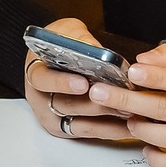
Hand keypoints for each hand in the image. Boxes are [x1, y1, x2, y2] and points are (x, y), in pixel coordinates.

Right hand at [25, 18, 131, 141]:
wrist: (55, 58)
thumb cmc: (60, 45)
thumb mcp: (67, 32)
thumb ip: (81, 40)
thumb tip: (99, 53)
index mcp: (36, 73)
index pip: (43, 80)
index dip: (62, 83)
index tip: (83, 83)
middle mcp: (41, 99)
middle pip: (66, 106)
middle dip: (95, 103)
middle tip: (117, 98)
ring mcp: (54, 117)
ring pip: (81, 124)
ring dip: (107, 118)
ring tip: (129, 110)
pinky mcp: (69, 130)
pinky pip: (92, 133)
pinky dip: (112, 130)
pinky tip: (129, 124)